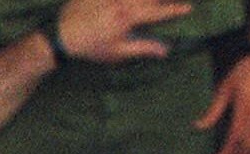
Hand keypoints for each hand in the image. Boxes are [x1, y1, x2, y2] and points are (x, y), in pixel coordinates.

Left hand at [54, 0, 194, 64]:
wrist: (60, 34)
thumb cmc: (90, 47)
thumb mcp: (117, 52)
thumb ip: (143, 48)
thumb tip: (167, 50)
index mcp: (129, 17)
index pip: (158, 11)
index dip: (175, 10)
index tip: (189, 8)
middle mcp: (122, 0)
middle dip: (163, 1)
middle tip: (175, 3)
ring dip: (148, 0)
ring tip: (156, 4)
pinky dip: (130, 0)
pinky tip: (134, 3)